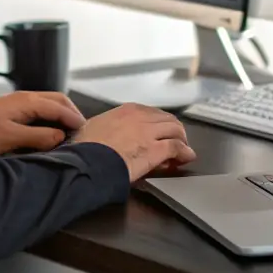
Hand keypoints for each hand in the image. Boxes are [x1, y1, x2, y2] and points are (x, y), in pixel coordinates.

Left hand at [0, 92, 85, 156]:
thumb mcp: (10, 138)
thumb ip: (38, 137)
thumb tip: (61, 136)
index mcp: (26, 101)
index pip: (59, 106)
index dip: (74, 118)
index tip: (87, 130)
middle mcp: (23, 98)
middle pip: (56, 100)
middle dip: (71, 112)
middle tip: (82, 130)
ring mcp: (15, 104)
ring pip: (46, 105)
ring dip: (60, 116)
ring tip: (69, 132)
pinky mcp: (8, 113)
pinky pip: (36, 113)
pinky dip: (48, 120)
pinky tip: (48, 133)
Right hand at [71, 103, 195, 182]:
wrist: (88, 161)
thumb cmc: (86, 148)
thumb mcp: (93, 127)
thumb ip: (105, 125)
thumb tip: (103, 131)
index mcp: (126, 110)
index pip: (151, 113)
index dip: (158, 124)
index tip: (158, 132)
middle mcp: (141, 117)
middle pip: (167, 119)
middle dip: (174, 130)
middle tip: (176, 141)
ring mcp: (150, 132)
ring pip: (176, 130)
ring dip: (181, 140)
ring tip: (182, 150)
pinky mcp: (156, 150)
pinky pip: (177, 147)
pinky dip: (185, 152)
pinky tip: (186, 157)